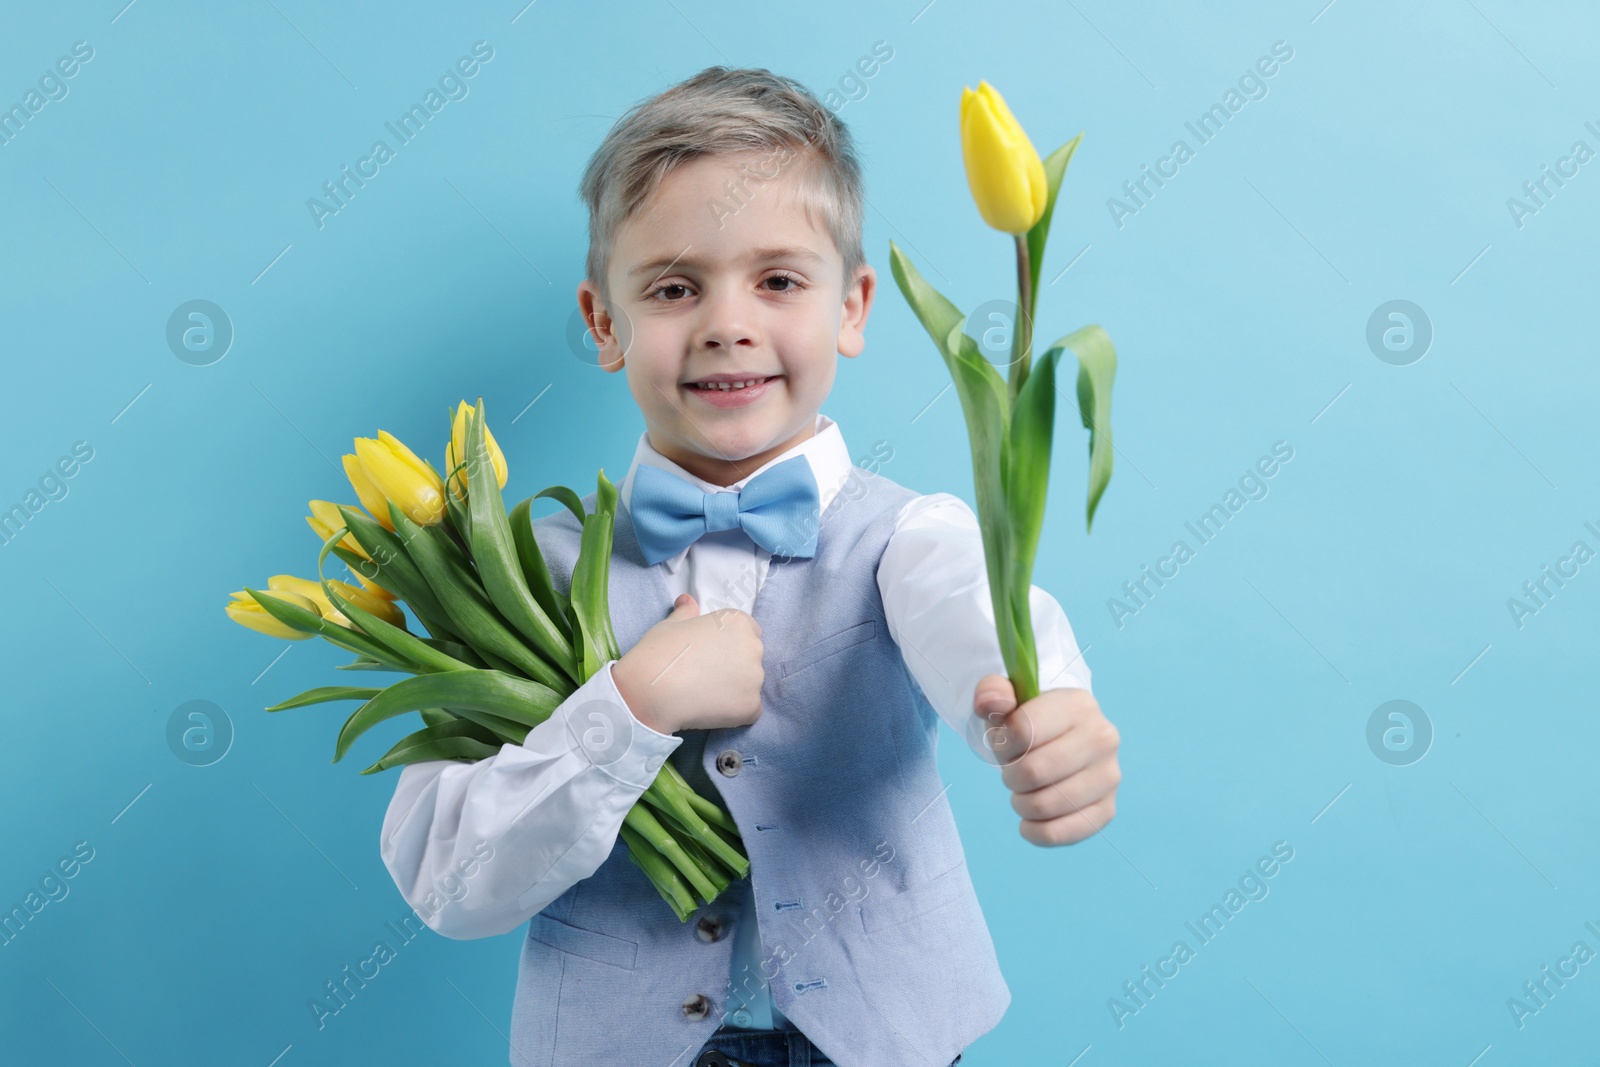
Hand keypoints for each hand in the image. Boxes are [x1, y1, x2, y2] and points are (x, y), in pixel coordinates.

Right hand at [612, 593, 763, 734]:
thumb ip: (687, 612)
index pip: (747, 631)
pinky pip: (749, 710)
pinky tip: (709, 709)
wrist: (651, 690)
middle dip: (734, 666)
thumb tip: (687, 601)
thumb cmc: (658, 653)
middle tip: (706, 675)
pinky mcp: (752, 706)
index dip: (729, 644)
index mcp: (737, 622)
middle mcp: (753, 646)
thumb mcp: (671, 624)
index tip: (712, 655)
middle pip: (751, 657)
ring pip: (750, 685)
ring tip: (704, 694)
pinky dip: (734, 712)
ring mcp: (755, 677)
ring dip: (734, 690)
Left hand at [971, 674, 1119, 845]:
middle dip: (1010, 776)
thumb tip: (989, 702)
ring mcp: (1109, 776)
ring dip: (1020, 803)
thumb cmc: (1028, 722)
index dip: (1001, 743)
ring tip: (1024, 791)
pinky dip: (1036, 832)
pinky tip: (1030, 821)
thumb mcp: (1006, 700)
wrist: (1059, 743)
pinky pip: (1062, 832)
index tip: (1005, 742)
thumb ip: (991, 692)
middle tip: (1013, 772)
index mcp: (1078, 704)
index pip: (1023, 730)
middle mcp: (1103, 738)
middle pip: (1033, 771)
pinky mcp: (1107, 809)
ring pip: (1045, 805)